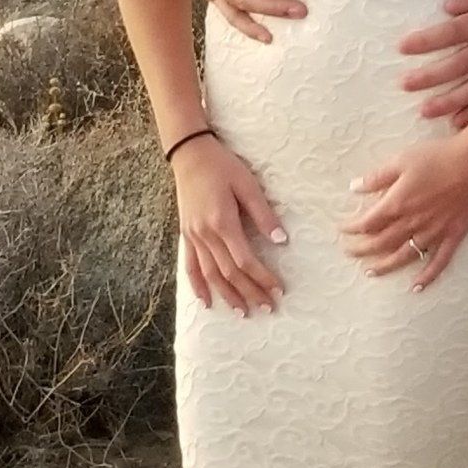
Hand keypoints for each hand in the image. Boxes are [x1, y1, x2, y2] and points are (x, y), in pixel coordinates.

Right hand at [173, 135, 287, 315]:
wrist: (190, 154)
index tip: (278, 290)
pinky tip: (207, 301)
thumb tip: (281, 240)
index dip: (262, 278)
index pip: (245, 260)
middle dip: (250, 292)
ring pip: (210, 274)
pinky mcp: (186, 234)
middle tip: (268, 308)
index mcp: (223, 222)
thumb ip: (263, 214)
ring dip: (227, 295)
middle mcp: (205, 234)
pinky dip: (198, 286)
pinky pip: (190, 266)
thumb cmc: (222, 166)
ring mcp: (193, 236)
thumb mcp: (248, 184)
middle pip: (229, 273)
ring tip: (243, 313)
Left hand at [342, 130, 467, 290]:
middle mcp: (413, 223)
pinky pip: (439, 262)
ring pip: (404, 256)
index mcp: (398, 203)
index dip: (352, 227)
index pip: (367, 223)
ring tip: (370, 272)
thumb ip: (377, 177)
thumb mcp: (401, 160)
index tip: (343, 228)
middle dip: (362, 249)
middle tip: (349, 252)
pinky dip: (427, 277)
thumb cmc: (439, 157)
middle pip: (381, 243)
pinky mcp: (453, 235)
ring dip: (385, 266)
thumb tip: (354, 187)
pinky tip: (416, 287)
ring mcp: (434, 232)